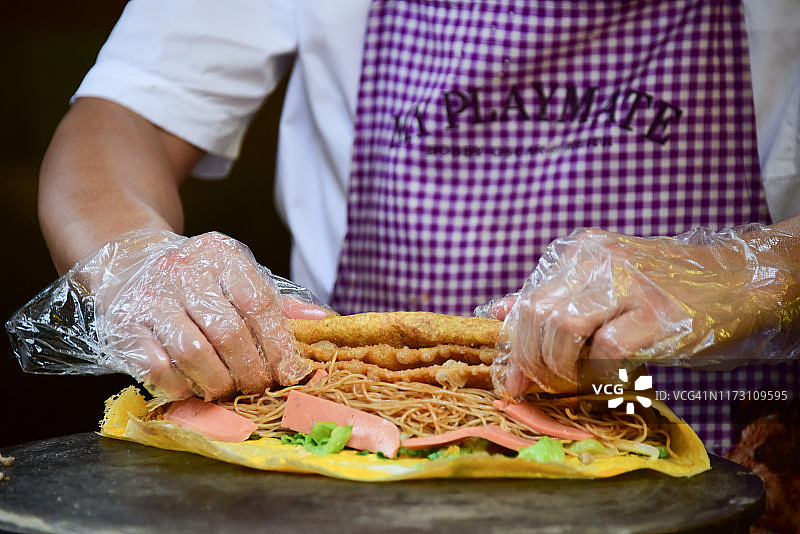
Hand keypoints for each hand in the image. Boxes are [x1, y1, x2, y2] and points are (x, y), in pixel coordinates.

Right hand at [80, 230, 328, 399]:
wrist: (129, 262)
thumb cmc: (197, 279)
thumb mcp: (237, 277)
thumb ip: (279, 304)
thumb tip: (325, 321)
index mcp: (222, 256)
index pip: (259, 304)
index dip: (279, 345)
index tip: (292, 373)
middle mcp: (184, 272)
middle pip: (229, 333)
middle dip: (251, 370)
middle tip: (260, 386)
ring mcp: (151, 298)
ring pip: (194, 353)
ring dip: (218, 382)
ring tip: (228, 389)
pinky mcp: (124, 325)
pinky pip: (157, 368)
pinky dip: (181, 386)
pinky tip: (193, 387)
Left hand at [493, 225, 799, 396]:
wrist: (733, 282)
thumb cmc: (659, 289)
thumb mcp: (599, 285)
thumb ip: (549, 296)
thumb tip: (498, 312)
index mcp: (578, 252)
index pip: (527, 300)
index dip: (513, 345)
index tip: (514, 378)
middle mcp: (596, 259)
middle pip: (537, 314)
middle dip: (532, 361)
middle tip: (545, 386)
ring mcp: (627, 282)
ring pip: (562, 327)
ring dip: (561, 367)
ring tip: (576, 380)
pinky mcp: (656, 312)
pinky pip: (606, 349)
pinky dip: (600, 373)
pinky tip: (611, 376)